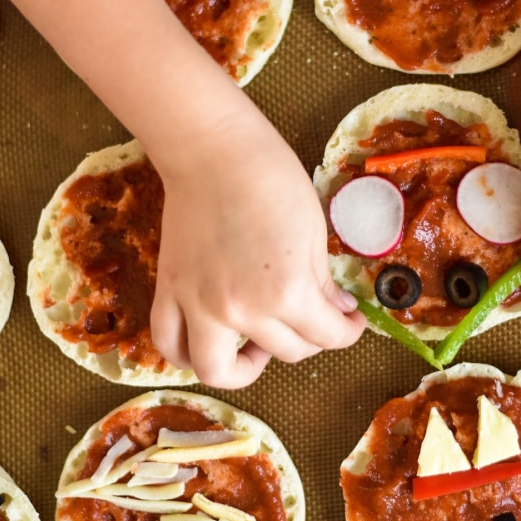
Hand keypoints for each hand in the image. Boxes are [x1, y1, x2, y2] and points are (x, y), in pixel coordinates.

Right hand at [150, 108, 365, 387]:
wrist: (214, 150)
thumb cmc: (272, 179)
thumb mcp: (313, 232)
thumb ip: (322, 282)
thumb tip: (336, 312)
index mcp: (286, 292)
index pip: (326, 336)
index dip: (347, 332)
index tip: (350, 322)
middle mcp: (241, 309)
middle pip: (286, 351)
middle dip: (309, 337)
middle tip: (313, 316)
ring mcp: (198, 305)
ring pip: (217, 370)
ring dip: (244, 368)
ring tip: (257, 345)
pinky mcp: (170, 291)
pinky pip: (170, 344)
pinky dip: (186, 354)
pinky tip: (211, 342)